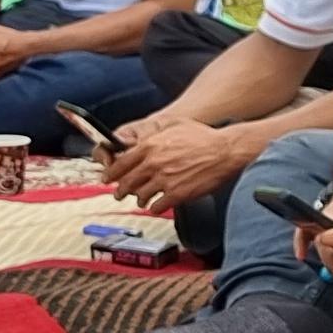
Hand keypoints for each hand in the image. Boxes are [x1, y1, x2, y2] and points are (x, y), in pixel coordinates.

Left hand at [111, 114, 272, 211]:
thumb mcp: (174, 124)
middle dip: (120, 190)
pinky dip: (155, 208)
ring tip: (141, 200)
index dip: (111, 173)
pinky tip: (157, 206)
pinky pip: (157, 206)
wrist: (225, 151)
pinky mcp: (177, 194)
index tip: (107, 178)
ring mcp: (164, 180)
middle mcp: (154, 163)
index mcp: (150, 146)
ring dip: (139, 199)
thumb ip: (153, 132)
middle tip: (118, 193)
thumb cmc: (204, 137)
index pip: (120, 163)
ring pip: (140, 196)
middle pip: (127, 182)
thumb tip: (137, 139)